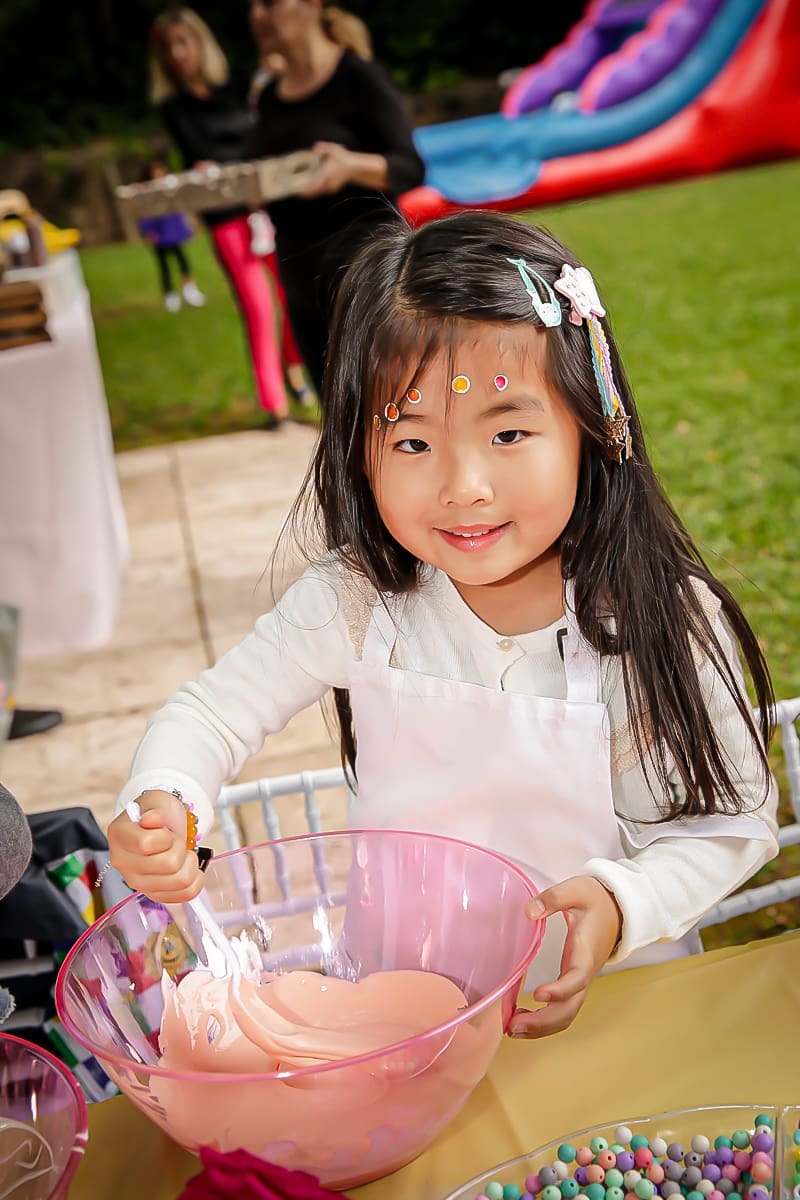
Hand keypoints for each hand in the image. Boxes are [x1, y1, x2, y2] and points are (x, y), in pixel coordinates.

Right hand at [108, 790, 204, 902]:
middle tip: (175, 840)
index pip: (147, 844)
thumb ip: (155, 809)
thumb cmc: (158, 813)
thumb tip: (151, 820)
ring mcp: (137, 882)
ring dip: (189, 863)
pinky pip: (185, 894)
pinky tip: (188, 867)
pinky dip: (195, 880)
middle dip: (180, 847)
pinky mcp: (153, 894)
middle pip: (168, 864)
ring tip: (181, 853)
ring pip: (179, 880)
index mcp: (119, 836)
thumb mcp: (157, 801)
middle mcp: (123, 862)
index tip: (165, 830)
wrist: (162, 825)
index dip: (165, 836)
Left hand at [299, 141, 352, 197]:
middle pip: (313, 192)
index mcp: (327, 175)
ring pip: (316, 193)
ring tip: (298, 191)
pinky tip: (308, 188)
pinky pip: (320, 192)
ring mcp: (330, 188)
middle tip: (294, 191)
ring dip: (308, 192)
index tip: (297, 192)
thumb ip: (324, 147)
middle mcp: (328, 184)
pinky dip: (313, 191)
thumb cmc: (344, 159)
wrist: (354, 168)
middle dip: (304, 193)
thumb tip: (315, 148)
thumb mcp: (334, 149)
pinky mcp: (331, 190)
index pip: (314, 186)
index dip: (305, 191)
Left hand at [509, 875, 621, 1038]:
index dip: (560, 990)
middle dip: (543, 1022)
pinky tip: (522, 1018)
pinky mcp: (575, 983)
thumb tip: (529, 912)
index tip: (537, 993)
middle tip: (513, 1025)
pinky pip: (563, 1009)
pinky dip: (545, 1021)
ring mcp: (581, 981)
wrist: (616, 908)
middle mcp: (585, 972)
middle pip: (570, 1008)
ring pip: (567, 1014)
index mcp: (586, 951)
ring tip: (513, 1029)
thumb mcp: (576, 890)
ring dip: (542, 1027)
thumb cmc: (595, 899)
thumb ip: (553, 898)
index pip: (577, 978)